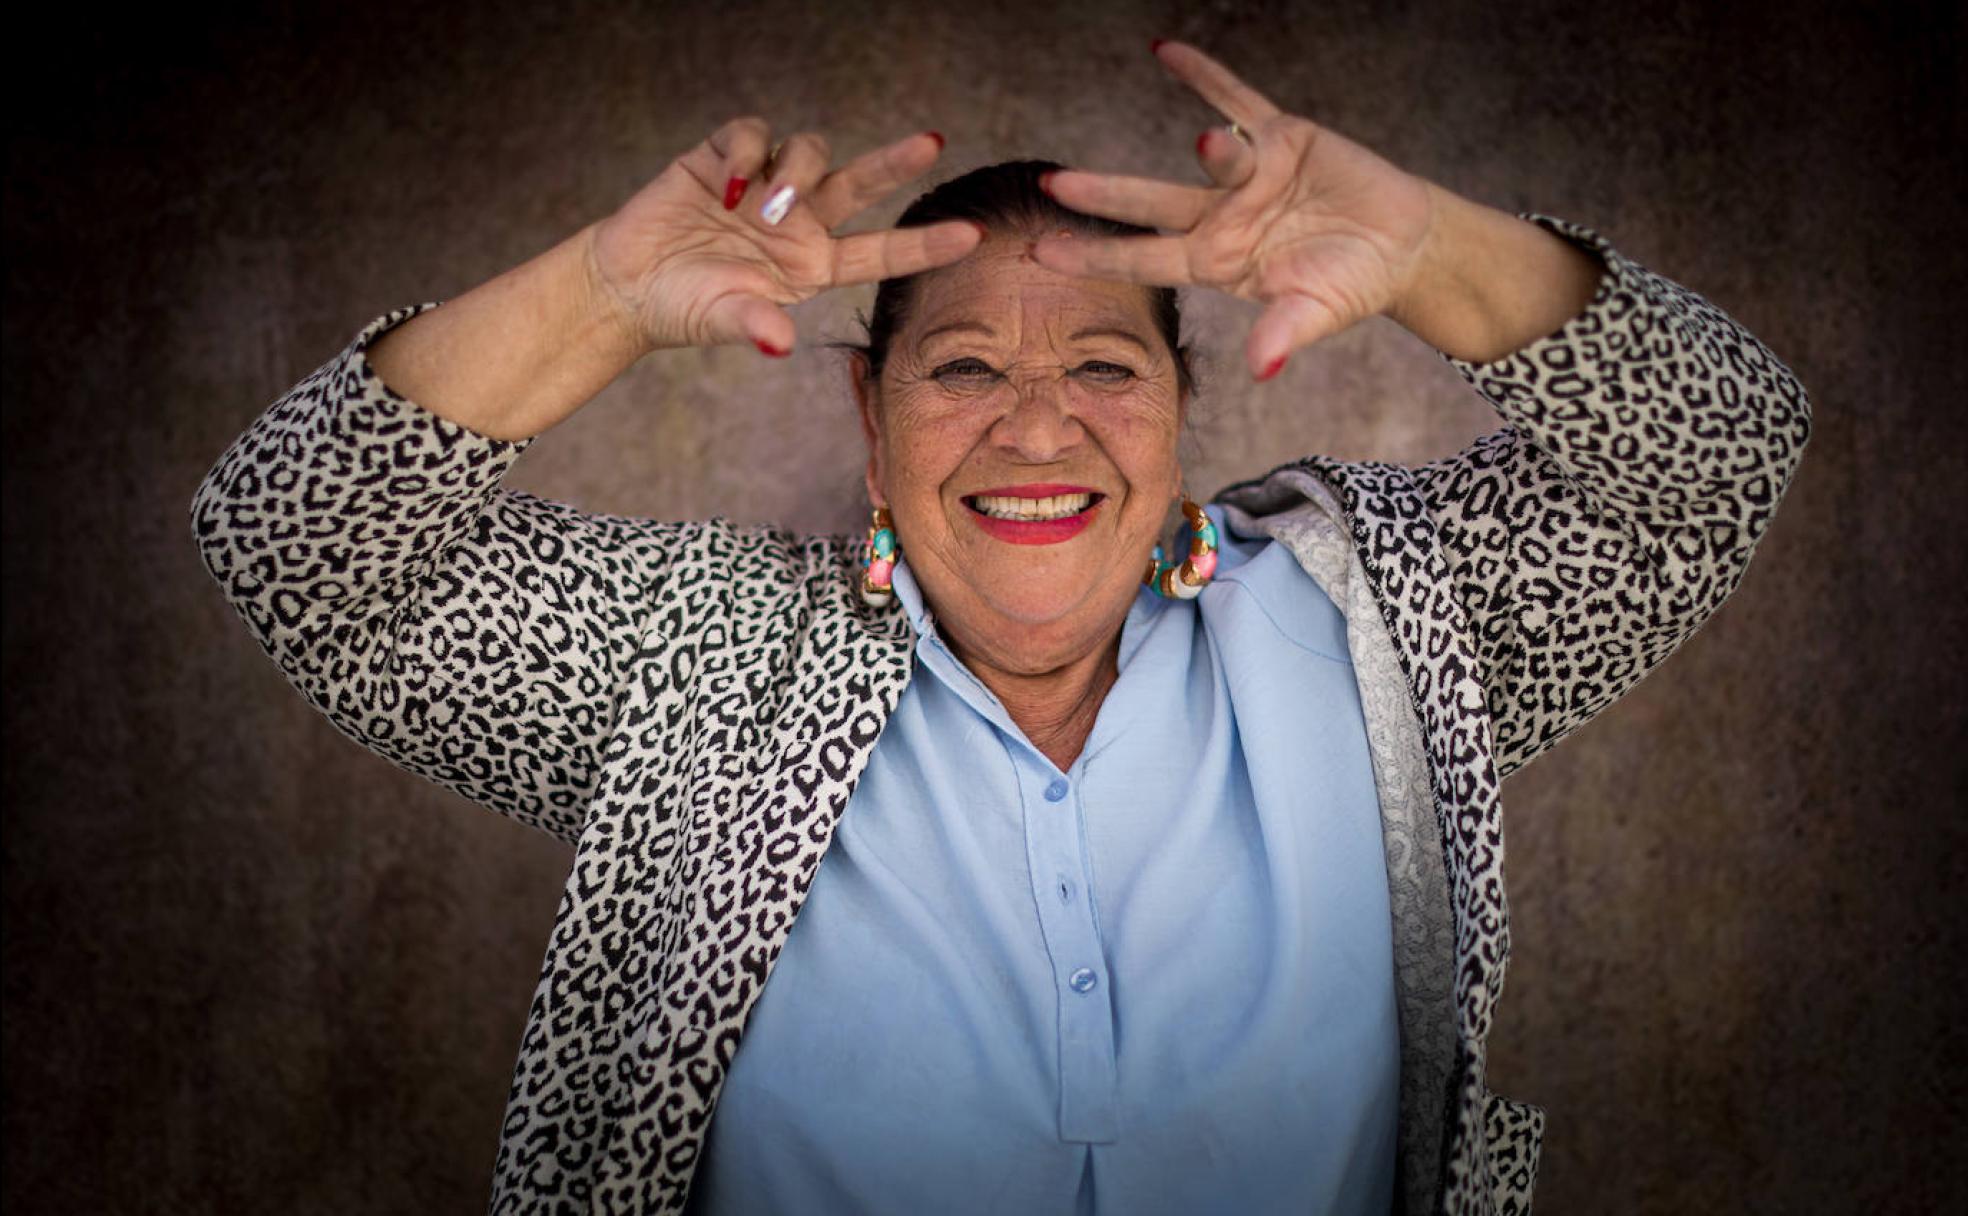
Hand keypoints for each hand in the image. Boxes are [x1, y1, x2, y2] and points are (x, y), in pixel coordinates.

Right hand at [590, 119, 983, 355]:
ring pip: (811, 153)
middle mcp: (801, 222)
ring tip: (763, 207)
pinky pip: (756, 135)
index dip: (924, 245)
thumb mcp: (724, 320)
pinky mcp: (727, 157)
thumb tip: (780, 344)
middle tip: (932, 144)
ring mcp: (767, 186)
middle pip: (861, 184)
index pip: (880, 252)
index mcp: (815, 265)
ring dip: (795, 172)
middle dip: (895, 162)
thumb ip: (756, 325)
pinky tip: (727, 184)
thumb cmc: (684, 309)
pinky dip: (748, 153)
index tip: (971, 237)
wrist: (625, 284)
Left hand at [1030, 41, 1446, 378]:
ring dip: (1212, 150)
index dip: (1095, 256)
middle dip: (1101, 197)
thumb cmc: (1351, 285)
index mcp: (1216, 262)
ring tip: (1209, 143)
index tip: (1042, 251)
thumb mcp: (1314, 314)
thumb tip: (1262, 370)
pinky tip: (1163, 51)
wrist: (1402, 244)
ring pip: (1212, 155)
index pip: (1144, 259)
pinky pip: (1235, 98)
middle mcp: (1221, 217)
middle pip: (1150, 205)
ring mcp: (1246, 174)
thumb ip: (1282, 336)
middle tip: (1050, 184)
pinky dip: (1203, 75)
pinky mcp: (1280, 137)